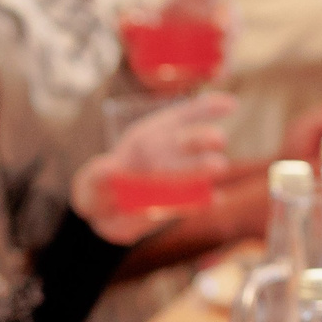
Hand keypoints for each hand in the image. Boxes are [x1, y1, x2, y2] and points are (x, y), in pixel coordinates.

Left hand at [74, 91, 236, 244]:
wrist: (103, 217)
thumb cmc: (99, 189)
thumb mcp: (92, 183)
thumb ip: (98, 176)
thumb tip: (108, 168)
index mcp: (147, 141)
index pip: (178, 119)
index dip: (203, 109)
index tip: (229, 104)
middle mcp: (166, 156)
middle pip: (185, 143)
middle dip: (200, 139)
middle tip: (218, 138)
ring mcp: (174, 180)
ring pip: (193, 170)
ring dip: (204, 167)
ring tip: (220, 166)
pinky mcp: (176, 206)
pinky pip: (192, 203)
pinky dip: (203, 202)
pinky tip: (215, 199)